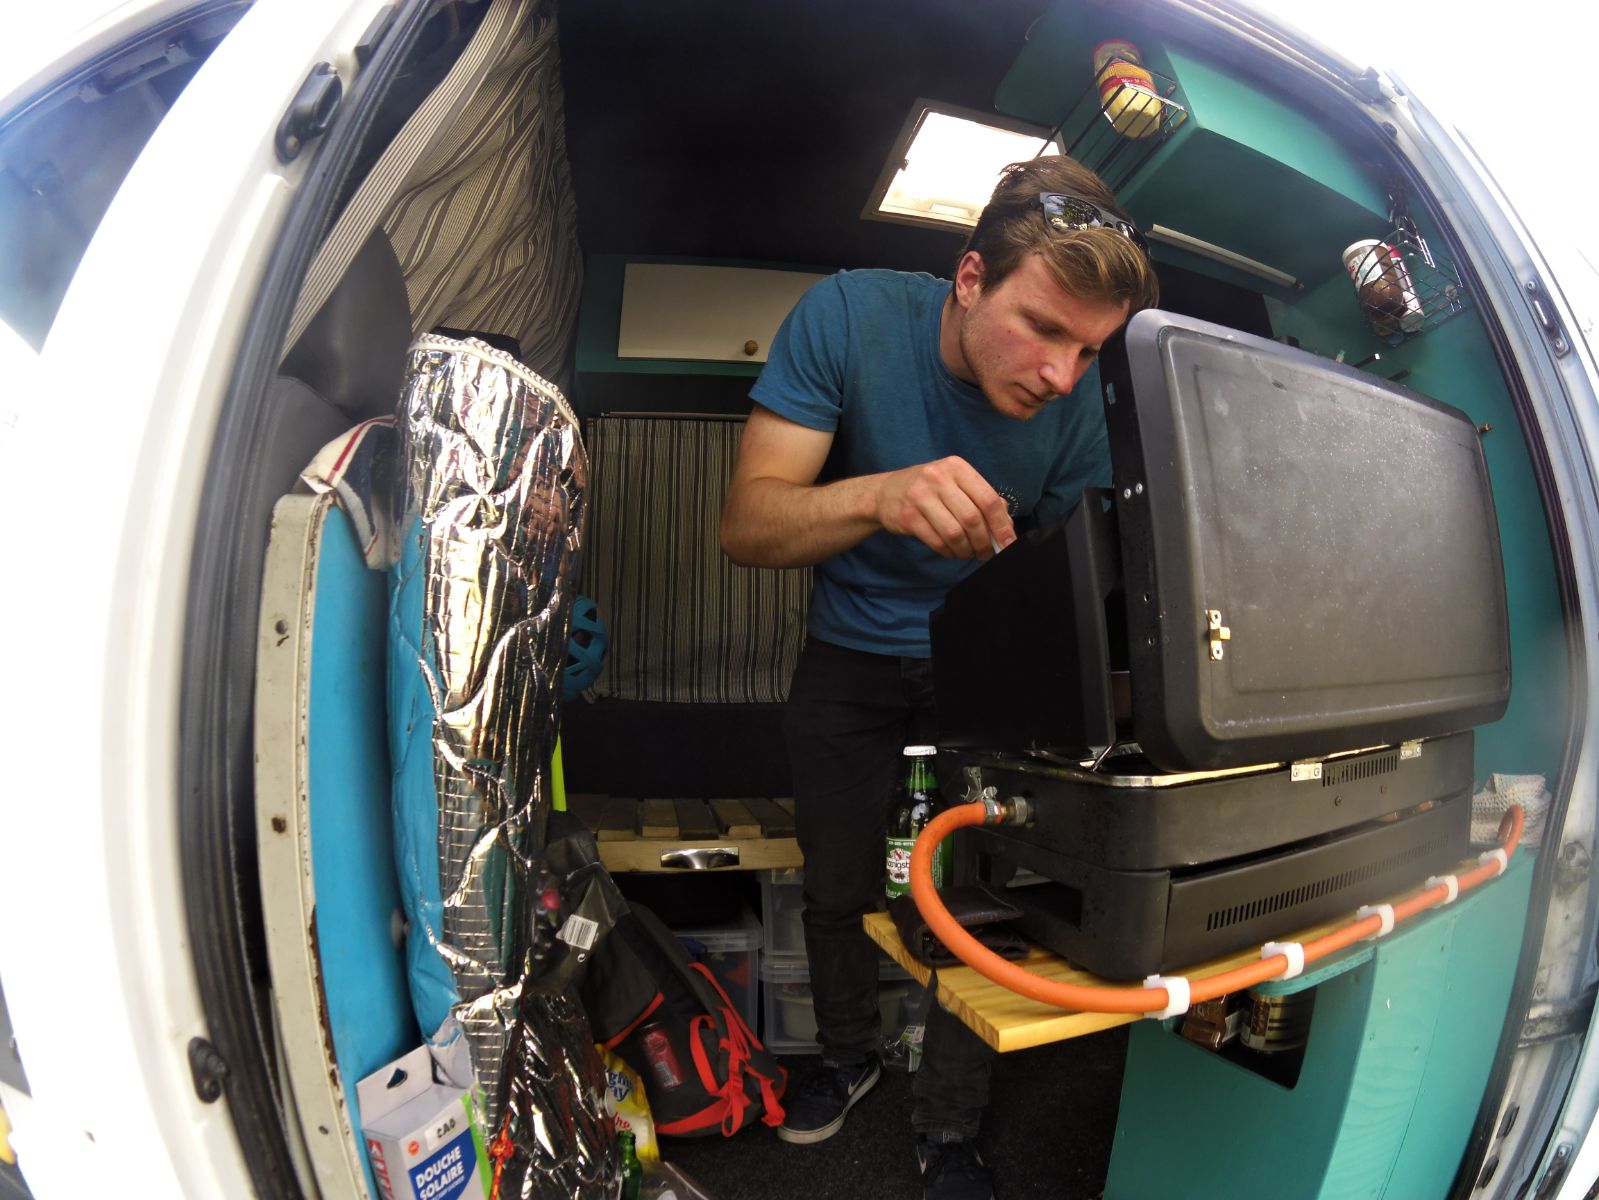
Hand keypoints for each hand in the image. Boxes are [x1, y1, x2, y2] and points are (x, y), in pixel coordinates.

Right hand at [876, 456, 1015, 558]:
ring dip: (966, 549)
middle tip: (986, 552)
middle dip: (983, 542)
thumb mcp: (955, 484)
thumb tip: (1006, 527)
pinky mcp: (907, 516)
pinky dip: (949, 551)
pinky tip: (951, 550)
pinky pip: (937, 541)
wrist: (885, 492)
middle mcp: (938, 478)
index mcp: (957, 467)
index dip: (1002, 525)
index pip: (988, 499)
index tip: (1008, 543)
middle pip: (972, 518)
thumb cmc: (929, 489)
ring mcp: (920, 496)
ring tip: (967, 552)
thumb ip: (982, 500)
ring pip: (955, 533)